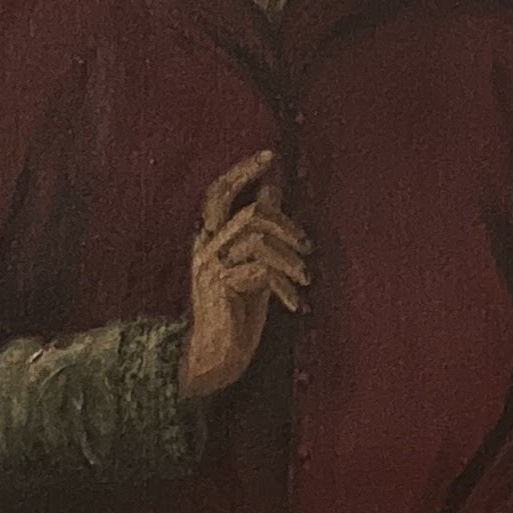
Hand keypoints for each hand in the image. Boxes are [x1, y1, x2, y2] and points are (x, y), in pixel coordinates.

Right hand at [182, 148, 309, 400]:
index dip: (242, 171)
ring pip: (259, 237)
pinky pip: (260, 269)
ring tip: (305, 279)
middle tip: (306, 245)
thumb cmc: (237, 314)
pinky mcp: (220, 284)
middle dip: (284, 221)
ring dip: (290, 257)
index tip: (269, 155)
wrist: (215, 356)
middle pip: (248, 211)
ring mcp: (210, 264)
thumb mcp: (255, 266)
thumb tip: (272, 191)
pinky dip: (283, 286)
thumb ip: (262, 232)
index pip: (219, 192)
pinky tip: (293, 304)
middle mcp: (206, 246)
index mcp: (210, 238)